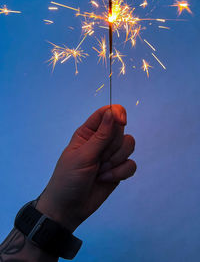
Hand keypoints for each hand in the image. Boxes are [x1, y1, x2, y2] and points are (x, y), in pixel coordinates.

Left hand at [36, 105, 135, 231]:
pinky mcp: (118, 170)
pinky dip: (121, 172)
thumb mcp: (83, 156)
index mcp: (88, 132)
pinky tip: (107, 179)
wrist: (69, 208)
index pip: (107, 113)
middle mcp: (101, 140)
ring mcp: (111, 155)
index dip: (117, 114)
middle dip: (113, 146)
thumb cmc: (69, 178)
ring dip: (116, 161)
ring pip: (129, 146)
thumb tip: (112, 112)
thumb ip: (100, 136)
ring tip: (101, 171)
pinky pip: (131, 164)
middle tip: (99, 159)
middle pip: (120, 130)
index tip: (122, 122)